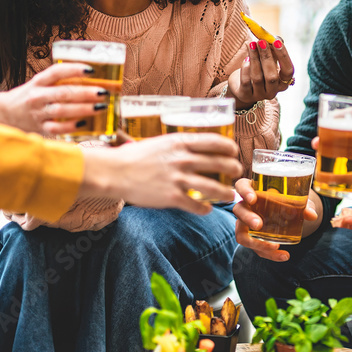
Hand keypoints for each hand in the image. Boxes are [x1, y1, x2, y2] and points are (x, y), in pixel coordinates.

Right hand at [0, 63, 107, 135]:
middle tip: (103, 93)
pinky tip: (84, 124)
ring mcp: (37, 112)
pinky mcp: (40, 127)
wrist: (4, 113)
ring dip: (83, 109)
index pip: (56, 72)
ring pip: (61, 110)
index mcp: (39, 82)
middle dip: (85, 93)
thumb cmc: (30, 96)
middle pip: (63, 93)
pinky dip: (70, 127)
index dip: (74, 69)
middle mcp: (37, 96)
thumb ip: (61, 81)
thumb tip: (95, 78)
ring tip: (100, 107)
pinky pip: (56, 129)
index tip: (91, 69)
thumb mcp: (41, 84)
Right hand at [81, 133, 242, 214]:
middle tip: (237, 172)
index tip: (234, 152)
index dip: (230, 148)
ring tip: (230, 195)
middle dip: (234, 169)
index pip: (215, 142)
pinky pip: (196, 205)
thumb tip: (198, 146)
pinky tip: (208, 209)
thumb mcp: (161, 142)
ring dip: (226, 192)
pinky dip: (205, 208)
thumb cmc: (136, 156)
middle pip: (220, 163)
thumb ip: (180, 145)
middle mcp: (182, 159)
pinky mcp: (171, 197)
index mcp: (180, 142)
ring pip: (213, 187)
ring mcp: (178, 179)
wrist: (114, 171)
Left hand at [227, 39, 294, 108]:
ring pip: (258, 78)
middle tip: (261, 41)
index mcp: (283, 82)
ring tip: (251, 44)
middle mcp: (273, 91)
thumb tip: (272, 37)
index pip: (288, 71)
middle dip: (267, 57)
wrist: (241, 84)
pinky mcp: (246, 96)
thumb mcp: (267, 58)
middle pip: (272, 76)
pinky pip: (246, 82)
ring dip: (254, 59)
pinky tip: (246, 59)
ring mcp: (259, 95)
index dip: (283, 56)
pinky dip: (245, 69)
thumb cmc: (259, 68)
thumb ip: (272, 48)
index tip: (276, 41)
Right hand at [233, 178, 317, 261]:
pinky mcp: (252, 238)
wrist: (287, 211)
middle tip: (258, 225)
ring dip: (255, 242)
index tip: (253, 199)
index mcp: (253, 190)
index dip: (244, 191)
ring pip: (242, 234)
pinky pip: (256, 248)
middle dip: (247, 218)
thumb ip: (303, 205)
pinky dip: (269, 254)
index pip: (241, 186)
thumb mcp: (296, 199)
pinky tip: (284, 255)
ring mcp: (246, 224)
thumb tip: (312, 215)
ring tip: (274, 246)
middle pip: (238, 211)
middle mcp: (246, 206)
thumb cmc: (287, 199)